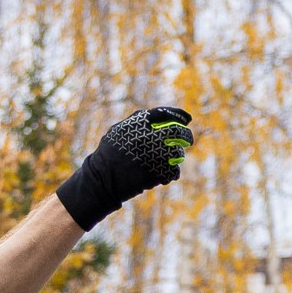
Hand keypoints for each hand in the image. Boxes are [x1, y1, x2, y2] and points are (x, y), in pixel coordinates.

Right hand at [54, 106, 194, 230]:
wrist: (103, 179)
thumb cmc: (111, 153)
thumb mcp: (120, 130)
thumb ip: (140, 119)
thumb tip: (165, 114)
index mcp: (139, 123)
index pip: (165, 113)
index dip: (178, 115)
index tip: (186, 119)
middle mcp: (149, 136)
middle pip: (177, 131)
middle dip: (185, 135)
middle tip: (188, 140)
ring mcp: (154, 155)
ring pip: (177, 153)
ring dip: (176, 156)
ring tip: (166, 160)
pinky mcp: (158, 173)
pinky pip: (174, 171)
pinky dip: (171, 173)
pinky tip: (163, 175)